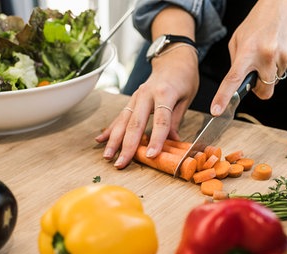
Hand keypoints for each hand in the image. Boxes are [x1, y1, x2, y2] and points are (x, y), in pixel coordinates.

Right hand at [95, 46, 198, 168]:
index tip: (152, 156)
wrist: (173, 58)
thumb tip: (173, 141)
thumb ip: (176, 119)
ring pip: (123, 121)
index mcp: (164, 93)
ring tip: (107, 156)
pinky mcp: (131, 100)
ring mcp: (136, 97)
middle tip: (121, 163)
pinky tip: (100, 139)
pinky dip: (110, 129)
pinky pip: (120, 116)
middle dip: (127, 145)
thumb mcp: (186, 98)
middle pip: (135, 123)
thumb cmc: (184, 78)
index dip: (157, 139)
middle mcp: (146, 94)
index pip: (161, 120)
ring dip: (114, 140)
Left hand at [210, 0, 286, 115]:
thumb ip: (236, 62)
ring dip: (270, 73)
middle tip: (257, 73)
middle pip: (263, 92)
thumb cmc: (259, 22)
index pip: (233, 79)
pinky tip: (279, 50)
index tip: (217, 110)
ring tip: (269, 52)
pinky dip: (279, 66)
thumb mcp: (239, 38)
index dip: (224, 97)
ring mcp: (282, 58)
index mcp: (248, 51)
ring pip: (274, 82)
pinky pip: (284, 72)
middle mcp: (266, 56)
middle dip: (260, 88)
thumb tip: (237, 83)